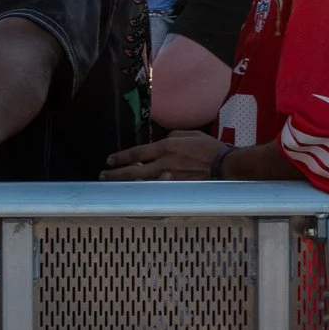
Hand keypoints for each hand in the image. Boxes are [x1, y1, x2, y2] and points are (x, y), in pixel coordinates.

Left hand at [102, 131, 225, 181]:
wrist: (226, 165)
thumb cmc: (209, 148)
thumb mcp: (188, 134)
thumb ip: (171, 137)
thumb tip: (159, 143)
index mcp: (165, 147)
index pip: (136, 152)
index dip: (121, 157)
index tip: (109, 160)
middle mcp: (164, 163)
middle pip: (133, 171)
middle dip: (116, 174)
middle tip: (103, 176)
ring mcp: (169, 179)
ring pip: (141, 183)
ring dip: (125, 185)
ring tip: (113, 186)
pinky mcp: (176, 189)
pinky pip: (155, 191)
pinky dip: (143, 193)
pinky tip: (134, 196)